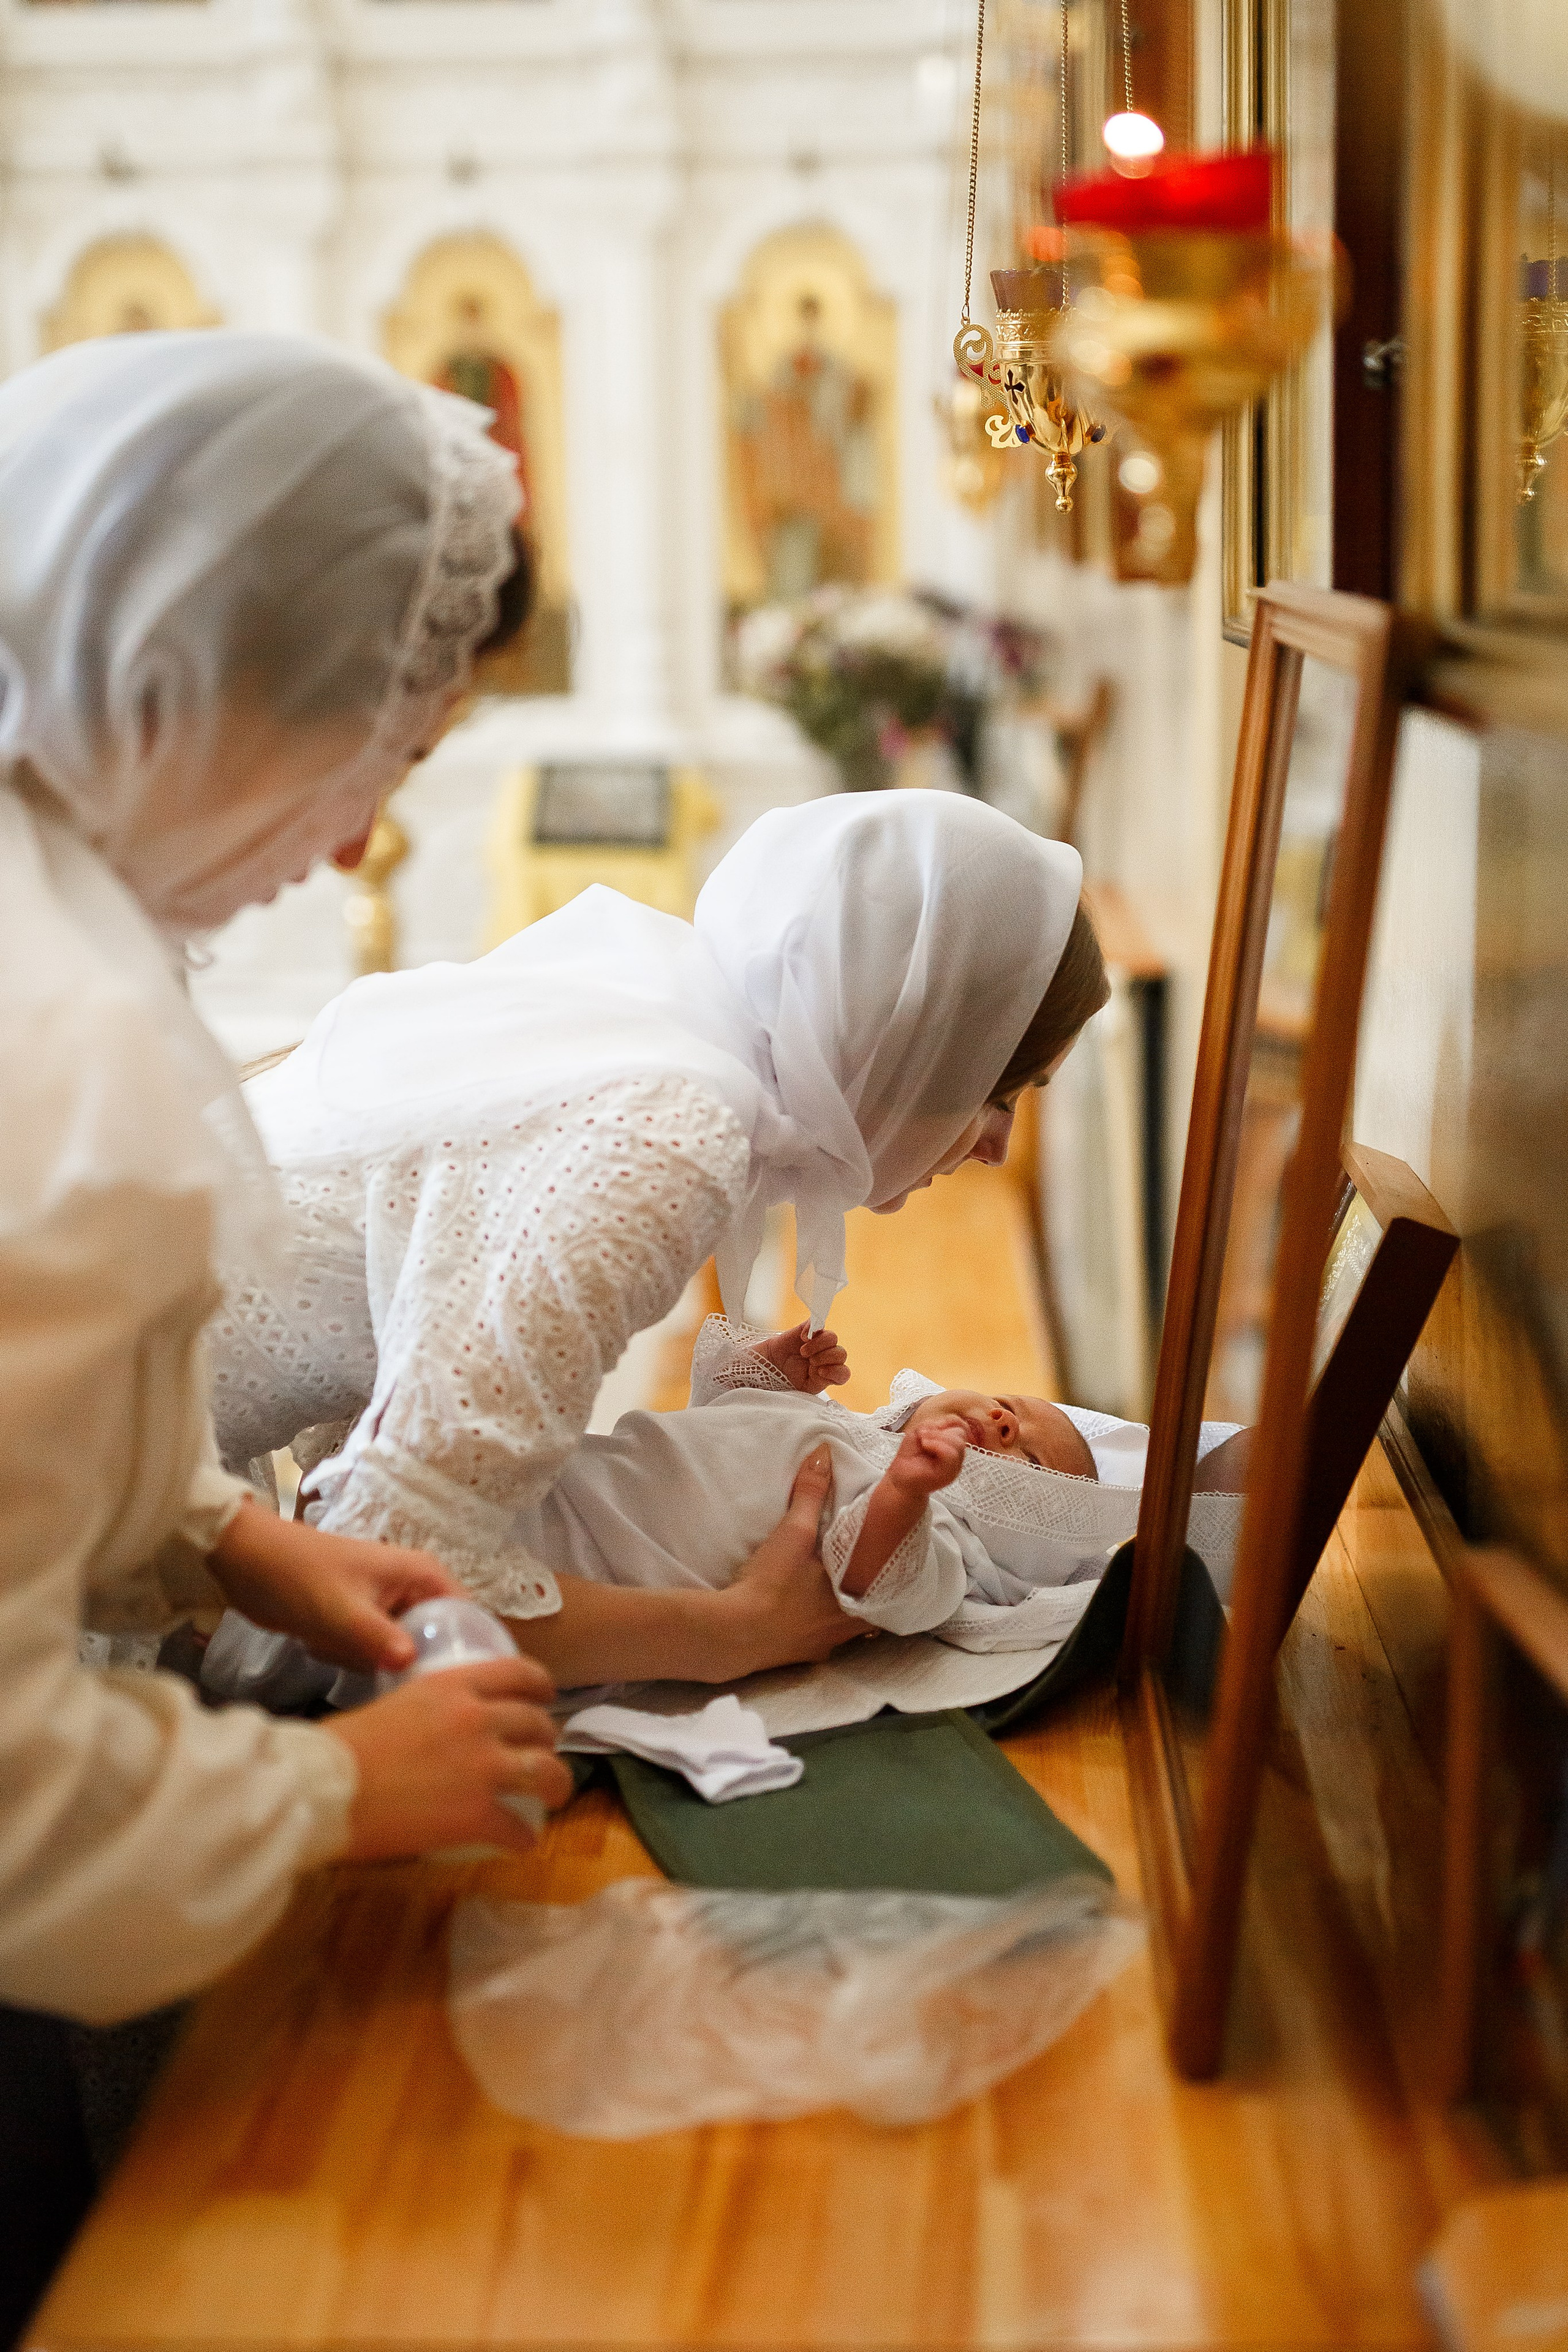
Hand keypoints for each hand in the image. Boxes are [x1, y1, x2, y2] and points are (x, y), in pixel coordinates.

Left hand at [210, 1498, 460, 1676]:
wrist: (244, 1561)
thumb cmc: (298, 1576)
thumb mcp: (340, 1612)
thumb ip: (379, 1640)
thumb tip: (415, 1666)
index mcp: (422, 1574)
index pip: (469, 1616)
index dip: (469, 1652)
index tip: (459, 1690)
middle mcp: (413, 1588)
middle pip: (437, 1639)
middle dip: (409, 1662)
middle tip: (383, 1674)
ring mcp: (386, 1605)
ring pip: (403, 1651)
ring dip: (373, 1661)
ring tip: (341, 1650)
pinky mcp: (362, 1620)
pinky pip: (374, 1652)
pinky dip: (353, 1657)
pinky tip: (326, 1647)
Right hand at [326, 1657, 574, 1860]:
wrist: (325, 1788)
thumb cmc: (344, 1746)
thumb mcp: (398, 1704)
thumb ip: (430, 1710)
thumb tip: (437, 1728)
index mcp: (455, 1686)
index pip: (520, 1673)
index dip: (541, 1686)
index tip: (546, 1698)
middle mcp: (479, 1720)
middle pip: (539, 1724)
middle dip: (547, 1740)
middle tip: (541, 1754)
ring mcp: (484, 1768)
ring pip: (548, 1772)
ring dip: (557, 1786)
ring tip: (554, 1797)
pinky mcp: (478, 1816)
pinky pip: (519, 1828)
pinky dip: (524, 1837)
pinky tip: (521, 1842)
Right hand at [718, 1446, 869, 1675]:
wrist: (733, 1634)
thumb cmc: (772, 1584)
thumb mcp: (793, 1533)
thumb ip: (811, 1493)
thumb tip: (825, 1452)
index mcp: (853, 1603)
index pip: (888, 1594)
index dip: (890, 1579)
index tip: (889, 1564)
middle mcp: (843, 1632)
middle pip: (868, 1617)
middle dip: (865, 1596)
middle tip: (863, 1574)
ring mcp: (820, 1648)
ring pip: (844, 1631)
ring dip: (841, 1614)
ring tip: (836, 1593)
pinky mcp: (796, 1658)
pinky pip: (817, 1642)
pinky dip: (816, 1628)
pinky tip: (804, 1616)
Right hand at [752, 1320, 849, 1393]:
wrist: (757, 1370)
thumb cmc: (777, 1382)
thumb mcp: (798, 1390)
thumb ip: (814, 1385)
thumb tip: (824, 1376)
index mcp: (823, 1377)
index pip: (843, 1373)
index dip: (837, 1372)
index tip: (820, 1373)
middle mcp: (822, 1359)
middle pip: (841, 1353)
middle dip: (827, 1358)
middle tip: (810, 1362)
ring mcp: (814, 1344)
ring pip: (833, 1338)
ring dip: (820, 1345)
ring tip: (804, 1351)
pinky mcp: (803, 1331)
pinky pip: (817, 1323)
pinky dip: (813, 1328)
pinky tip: (803, 1338)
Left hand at [885, 1415, 968, 1500]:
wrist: (899, 1479)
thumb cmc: (909, 1456)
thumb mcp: (920, 1432)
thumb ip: (935, 1425)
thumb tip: (947, 1422)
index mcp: (952, 1445)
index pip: (962, 1427)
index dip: (948, 1421)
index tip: (930, 1427)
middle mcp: (957, 1457)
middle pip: (961, 1434)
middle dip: (940, 1430)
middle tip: (923, 1436)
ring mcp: (955, 1467)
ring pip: (958, 1443)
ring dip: (937, 1437)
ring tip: (923, 1442)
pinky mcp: (948, 1474)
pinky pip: (951, 1454)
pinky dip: (936, 1445)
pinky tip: (925, 1445)